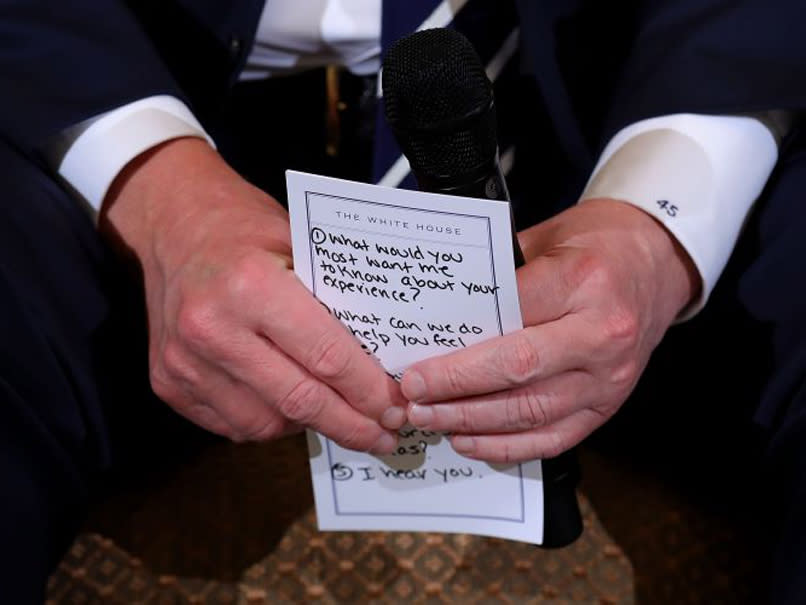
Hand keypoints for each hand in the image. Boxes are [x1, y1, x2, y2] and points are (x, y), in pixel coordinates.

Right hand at [101, 138, 405, 451]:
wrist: (172, 224)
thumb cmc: (244, 229)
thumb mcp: (301, 245)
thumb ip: (336, 301)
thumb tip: (384, 362)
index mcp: (250, 285)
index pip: (326, 357)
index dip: (368, 391)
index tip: (395, 408)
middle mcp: (211, 328)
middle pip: (299, 400)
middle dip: (351, 425)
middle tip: (383, 435)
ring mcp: (184, 361)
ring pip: (266, 424)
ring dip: (309, 425)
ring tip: (337, 414)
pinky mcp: (168, 383)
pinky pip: (233, 425)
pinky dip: (269, 422)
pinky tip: (289, 404)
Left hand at [402, 199, 699, 462]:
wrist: (656, 265)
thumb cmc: (595, 247)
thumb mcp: (546, 238)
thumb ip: (499, 277)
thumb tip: (439, 317)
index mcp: (584, 281)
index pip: (510, 317)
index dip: (459, 349)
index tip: (417, 363)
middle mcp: (602, 335)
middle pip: (519, 369)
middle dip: (456, 388)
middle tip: (413, 397)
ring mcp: (609, 378)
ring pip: (531, 411)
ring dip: (472, 421)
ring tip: (430, 419)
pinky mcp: (608, 407)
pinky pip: (553, 438)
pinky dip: (506, 446)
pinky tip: (469, 441)